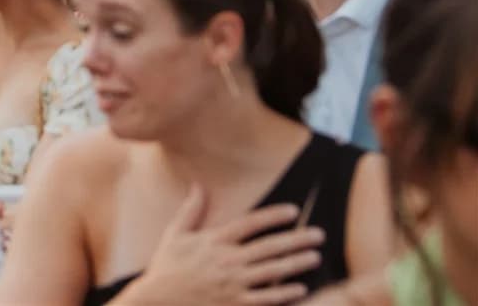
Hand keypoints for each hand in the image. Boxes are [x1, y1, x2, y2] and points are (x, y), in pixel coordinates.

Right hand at [135, 186, 326, 305]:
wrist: (158, 301)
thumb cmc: (166, 267)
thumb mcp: (175, 234)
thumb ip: (190, 210)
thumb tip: (198, 185)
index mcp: (214, 241)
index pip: (250, 223)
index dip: (273, 216)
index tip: (292, 211)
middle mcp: (227, 260)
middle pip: (270, 247)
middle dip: (297, 239)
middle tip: (318, 234)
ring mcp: (233, 284)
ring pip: (273, 271)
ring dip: (297, 263)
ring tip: (315, 257)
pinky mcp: (236, 304)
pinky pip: (267, 298)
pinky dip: (285, 293)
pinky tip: (300, 288)